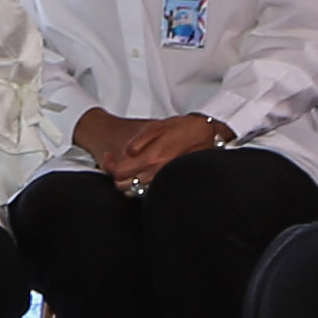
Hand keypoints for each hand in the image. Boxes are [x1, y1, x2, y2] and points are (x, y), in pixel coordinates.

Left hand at [78, 111, 223, 190]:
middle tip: (117, 162)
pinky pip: (149, 191)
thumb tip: (126, 153)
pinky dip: (141, 185)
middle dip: (117, 175)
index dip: (110, 166)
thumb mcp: (157, 126)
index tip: (109, 157)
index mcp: (152, 158)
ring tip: (130, 167)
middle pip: (124, 186)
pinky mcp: (170, 183)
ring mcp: (165, 181)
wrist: (208, 135)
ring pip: (136, 191)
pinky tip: (143, 173)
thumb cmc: (184, 128)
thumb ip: (138, 141)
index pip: (120, 173)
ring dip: (128, 181)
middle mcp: (157, 174)